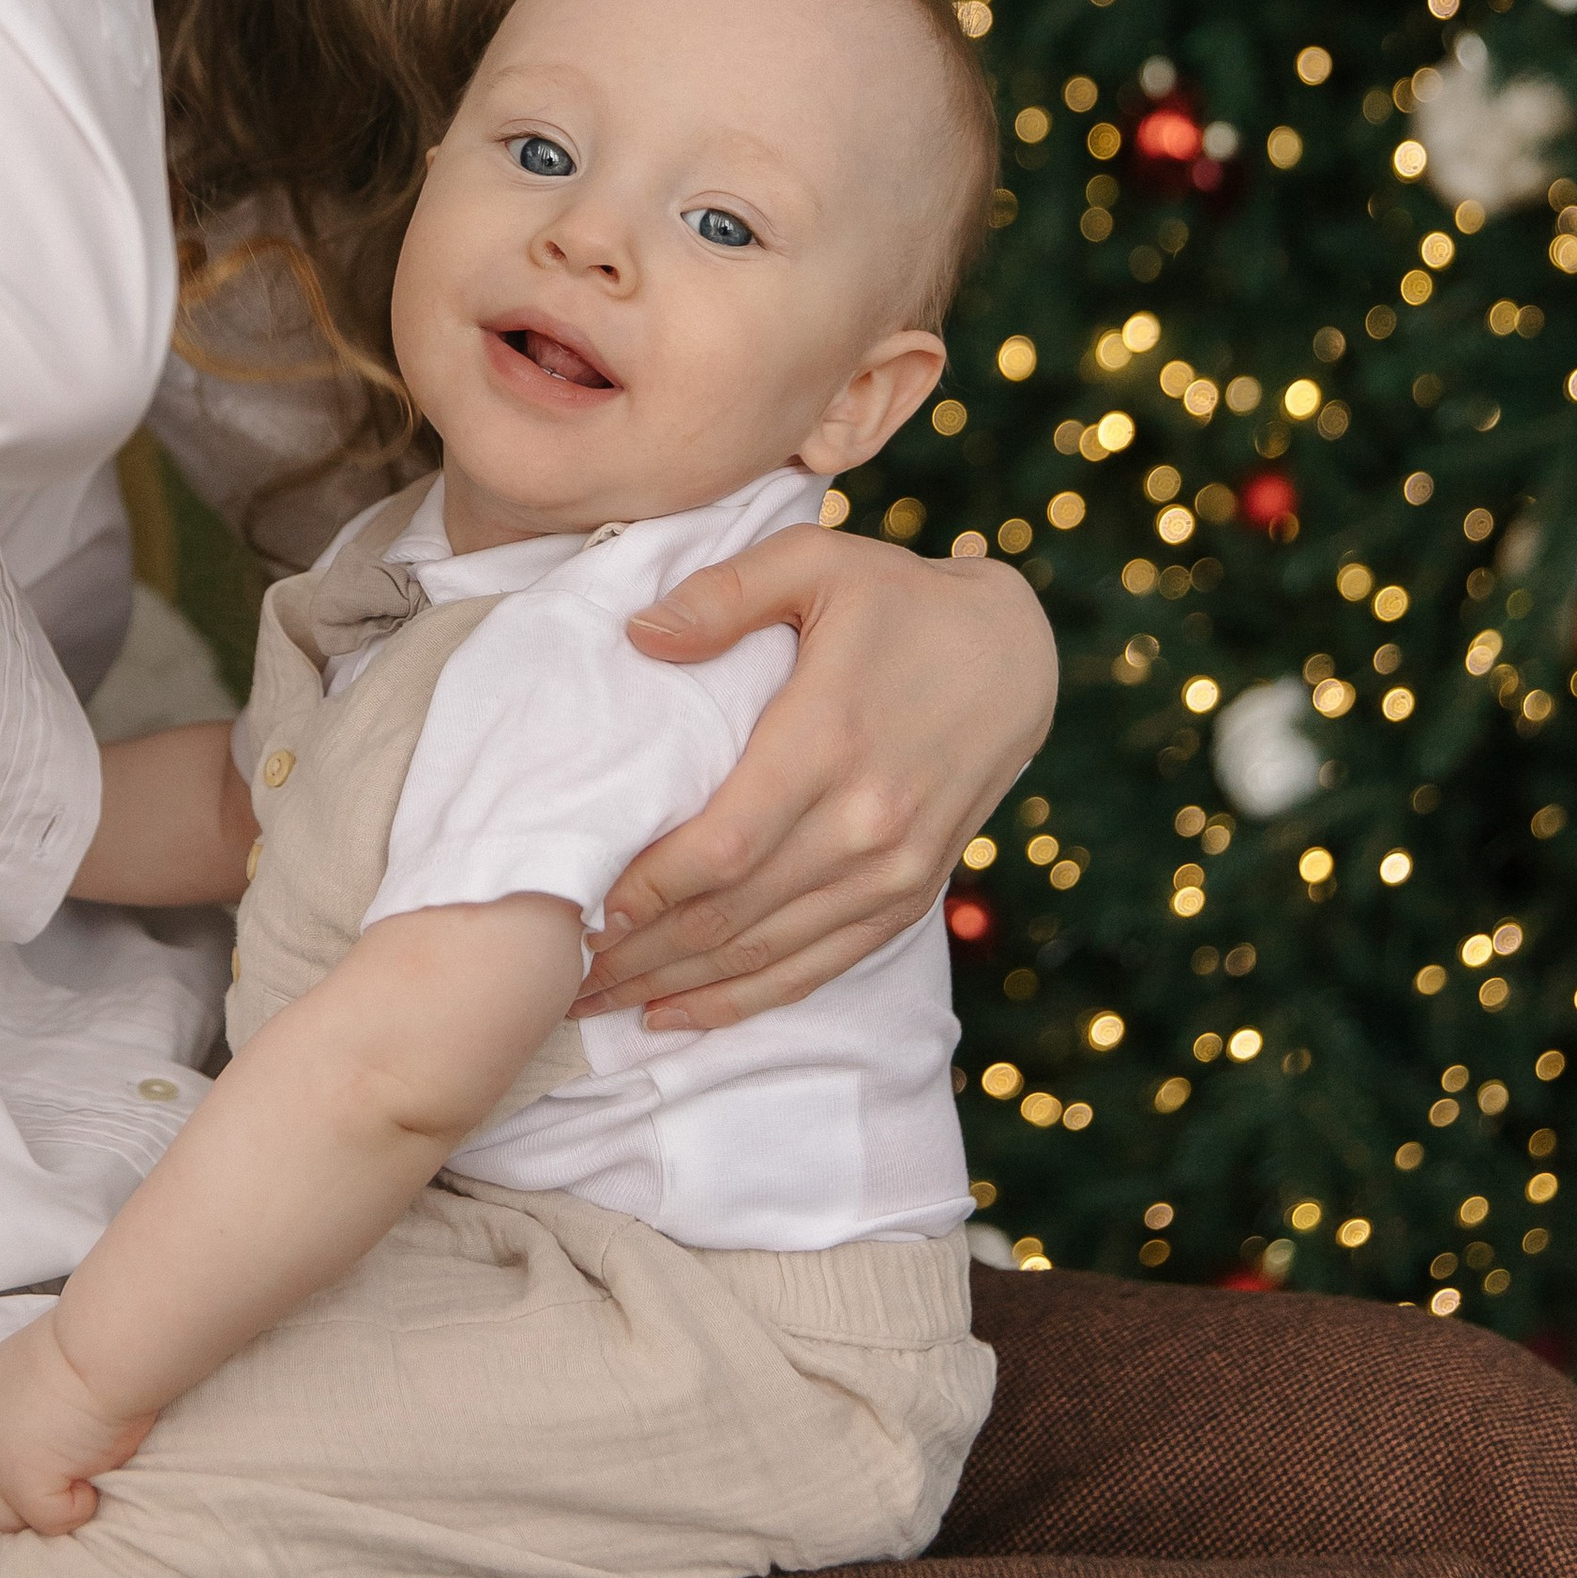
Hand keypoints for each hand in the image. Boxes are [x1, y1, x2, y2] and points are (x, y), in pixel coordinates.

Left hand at [0, 1311, 154, 1536]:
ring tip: (86, 1472)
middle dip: (29, 1493)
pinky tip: (98, 1469)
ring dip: (49, 1505)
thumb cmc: (96, 1347)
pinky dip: (81, 1505)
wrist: (107, 1343)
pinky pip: (52, 1520)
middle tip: (72, 1475)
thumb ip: (36, 1411)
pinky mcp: (21, 1482)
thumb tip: (57, 1444)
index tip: (57, 1455)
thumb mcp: (50, 1375)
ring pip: (9, 1518)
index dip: (24, 1463)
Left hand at [578, 532, 1055, 1031]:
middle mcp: (866, 822)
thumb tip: (640, 635)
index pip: (719, 846)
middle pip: (730, 915)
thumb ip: (722, 595)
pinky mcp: (911, 896)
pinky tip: (679, 1015)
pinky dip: (744, 1000)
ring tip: (599, 1001)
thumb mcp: (815, 562)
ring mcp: (894, 870)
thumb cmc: (899, 600)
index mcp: (828, 741)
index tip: (581, 901)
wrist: (1015, 656)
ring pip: (766, 954)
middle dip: (638, 952)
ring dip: (676, 988)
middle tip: (560, 971)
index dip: (646, 888)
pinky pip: (818, 968)